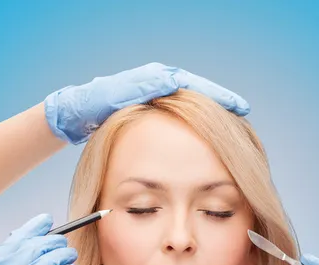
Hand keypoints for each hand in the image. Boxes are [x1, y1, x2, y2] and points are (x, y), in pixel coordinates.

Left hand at [44, 62, 249, 143]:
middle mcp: (158, 82)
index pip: (194, 84)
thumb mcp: (116, 94)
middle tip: (242, 112)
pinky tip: (205, 132)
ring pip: (191, 102)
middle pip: (198, 91)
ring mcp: (156, 94)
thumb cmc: (94, 105)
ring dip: (210, 111)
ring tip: (231, 122)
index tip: (238, 106)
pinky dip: (196, 119)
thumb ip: (142, 86)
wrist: (77, 113)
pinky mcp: (152, 106)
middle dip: (220, 100)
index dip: (219, 95)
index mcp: (154, 78)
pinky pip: (181, 111)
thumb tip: (174, 80)